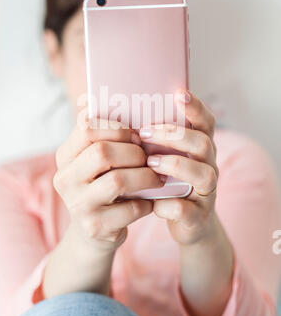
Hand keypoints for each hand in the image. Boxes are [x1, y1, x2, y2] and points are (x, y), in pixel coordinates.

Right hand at [53, 119, 163, 252]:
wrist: (94, 233)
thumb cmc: (102, 187)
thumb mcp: (96, 162)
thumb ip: (107, 137)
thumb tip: (133, 107)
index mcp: (65, 156)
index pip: (87, 127)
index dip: (117, 127)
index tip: (135, 136)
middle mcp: (65, 179)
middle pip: (102, 152)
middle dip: (134, 153)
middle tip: (149, 158)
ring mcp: (78, 205)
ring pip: (118, 180)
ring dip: (145, 177)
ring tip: (156, 178)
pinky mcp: (95, 227)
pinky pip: (131, 208)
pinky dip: (147, 203)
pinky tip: (150, 201)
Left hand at [140, 90, 218, 244]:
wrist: (186, 222)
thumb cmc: (166, 181)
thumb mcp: (162, 157)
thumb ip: (149, 137)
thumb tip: (107, 110)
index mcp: (200, 147)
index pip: (205, 122)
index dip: (196, 107)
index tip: (179, 93)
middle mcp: (208, 166)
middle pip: (203, 144)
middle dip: (174, 136)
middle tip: (145, 133)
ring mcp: (206, 191)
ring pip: (203, 174)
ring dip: (175, 166)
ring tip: (150, 163)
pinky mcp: (197, 216)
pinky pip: (187, 209)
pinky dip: (168, 205)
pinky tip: (152, 202)